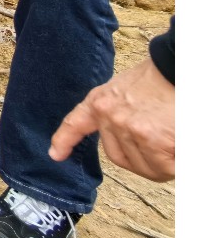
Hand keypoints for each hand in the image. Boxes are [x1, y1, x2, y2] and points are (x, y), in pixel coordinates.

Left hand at [49, 59, 175, 181]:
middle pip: (122, 159)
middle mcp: (111, 118)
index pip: (75, 124)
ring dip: (164, 165)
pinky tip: (181, 155)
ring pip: (146, 168)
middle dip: (144, 160)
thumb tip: (131, 135)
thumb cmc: (160, 77)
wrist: (176, 68)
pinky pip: (165, 168)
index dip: (65, 140)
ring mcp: (132, 131)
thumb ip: (119, 109)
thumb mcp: (125, 87)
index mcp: (101, 102)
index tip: (56, 154)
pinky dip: (176, 167)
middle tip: (163, 150)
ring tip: (176, 146)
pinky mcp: (154, 140)